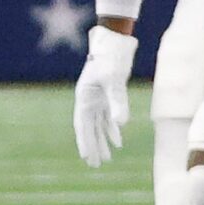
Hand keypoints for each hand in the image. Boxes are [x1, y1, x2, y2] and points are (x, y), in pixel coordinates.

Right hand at [73, 24, 136, 167]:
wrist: (114, 39)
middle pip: (89, 127)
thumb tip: (121, 125)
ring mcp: (97, 97)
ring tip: (107, 158)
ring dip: (102, 140)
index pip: (82, 125)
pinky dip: (112, 129)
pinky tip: (118, 140)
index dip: (85, 142)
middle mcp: (88, 99)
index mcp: (84, 97)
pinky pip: (108, 116)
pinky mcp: (108, 94)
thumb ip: (117, 102)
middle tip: (95, 165)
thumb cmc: (111, 58)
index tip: (86, 158)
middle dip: (93, 146)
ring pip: (98, 124)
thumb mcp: (114, 80)